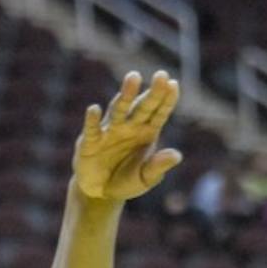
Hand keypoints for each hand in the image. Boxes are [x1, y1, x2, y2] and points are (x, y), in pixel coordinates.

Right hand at [73, 69, 182, 201]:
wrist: (100, 193)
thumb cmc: (127, 181)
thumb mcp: (146, 178)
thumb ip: (158, 166)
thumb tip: (177, 156)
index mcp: (146, 132)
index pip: (159, 112)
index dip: (166, 99)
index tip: (173, 84)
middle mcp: (129, 127)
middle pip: (142, 106)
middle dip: (152, 92)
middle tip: (161, 74)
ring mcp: (109, 131)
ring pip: (119, 109)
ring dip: (126, 95)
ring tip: (134, 78)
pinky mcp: (90, 142)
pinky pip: (92, 129)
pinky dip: (92, 120)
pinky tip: (94, 109)